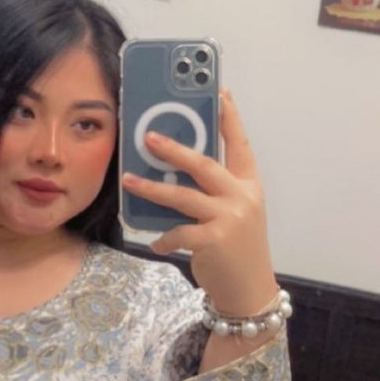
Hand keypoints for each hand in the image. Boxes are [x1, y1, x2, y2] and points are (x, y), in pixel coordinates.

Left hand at [121, 90, 277, 316]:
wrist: (250, 290)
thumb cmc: (237, 248)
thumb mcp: (235, 212)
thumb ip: (215, 190)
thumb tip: (174, 168)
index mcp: (249, 184)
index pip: (239, 143)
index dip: (229, 116)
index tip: (219, 90)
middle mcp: (242, 196)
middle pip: (204, 163)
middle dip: (174, 148)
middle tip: (148, 137)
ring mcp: (230, 218)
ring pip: (183, 195)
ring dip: (152, 187)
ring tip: (129, 179)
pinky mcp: (214, 240)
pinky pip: (178, 231)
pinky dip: (163, 238)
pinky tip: (156, 243)